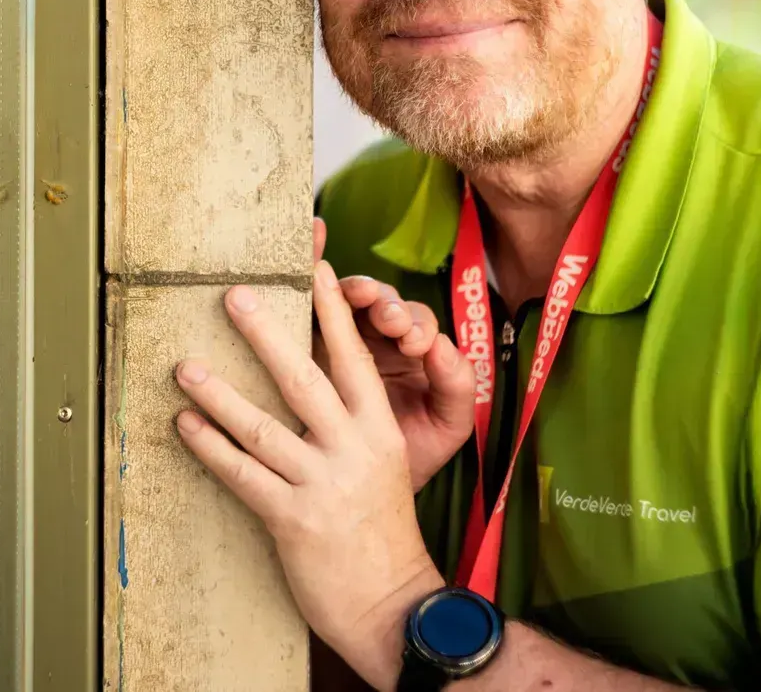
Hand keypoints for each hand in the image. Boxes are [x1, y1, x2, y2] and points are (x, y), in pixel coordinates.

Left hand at [174, 261, 443, 691]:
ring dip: (220, 393)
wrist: (392, 600)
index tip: (315, 268)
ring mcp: (323, 483)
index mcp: (381, 430)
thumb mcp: (386, 467)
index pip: (354, 358)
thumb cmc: (383, 532)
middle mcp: (355, 448)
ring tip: (186, 367)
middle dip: (268, 332)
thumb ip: (356, 427)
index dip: (333, 312)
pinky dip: (210, 447)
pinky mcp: (294, 518)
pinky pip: (243, 475)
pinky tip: (185, 426)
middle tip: (234, 296)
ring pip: (263, 426)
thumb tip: (316, 386)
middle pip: (306, 377)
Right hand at [314, 218, 474, 491]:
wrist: (367, 493)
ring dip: (345, 290)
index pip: (418, 324)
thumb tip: (443, 346)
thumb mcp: (447, 426)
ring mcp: (340, 338)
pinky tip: (303, 266)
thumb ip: (456, 386)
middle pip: (381, 304)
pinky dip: (306, 283)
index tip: (413, 343)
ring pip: (343, 301)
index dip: (415, 326)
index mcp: (416, 353)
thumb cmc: (412, 453)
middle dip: (382, 303)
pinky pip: (306, 310)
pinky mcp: (306, 345)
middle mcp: (380, 339)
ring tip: (341, 288)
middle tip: (381, 314)